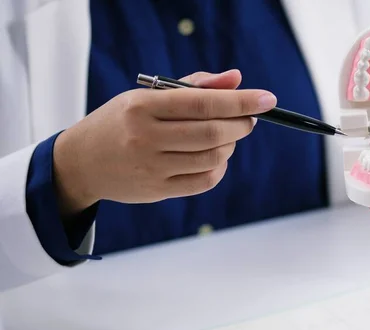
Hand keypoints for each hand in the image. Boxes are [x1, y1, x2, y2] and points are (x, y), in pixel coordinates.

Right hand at [53, 69, 276, 217]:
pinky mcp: (158, 191)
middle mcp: (146, 137)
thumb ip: (194, 86)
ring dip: (231, 145)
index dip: (241, 102)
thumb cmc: (121, 122)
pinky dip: (220, 168)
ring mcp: (152, 167)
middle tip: (250, 119)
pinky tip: (217, 157)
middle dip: (242, 124)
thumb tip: (237, 79)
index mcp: (142, 106)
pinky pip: (204, 181)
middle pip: (213, 132)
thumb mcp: (147, 96)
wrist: (81, 162)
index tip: (268, 99)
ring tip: (228, 136)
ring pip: (213, 157)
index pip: (204, 103)